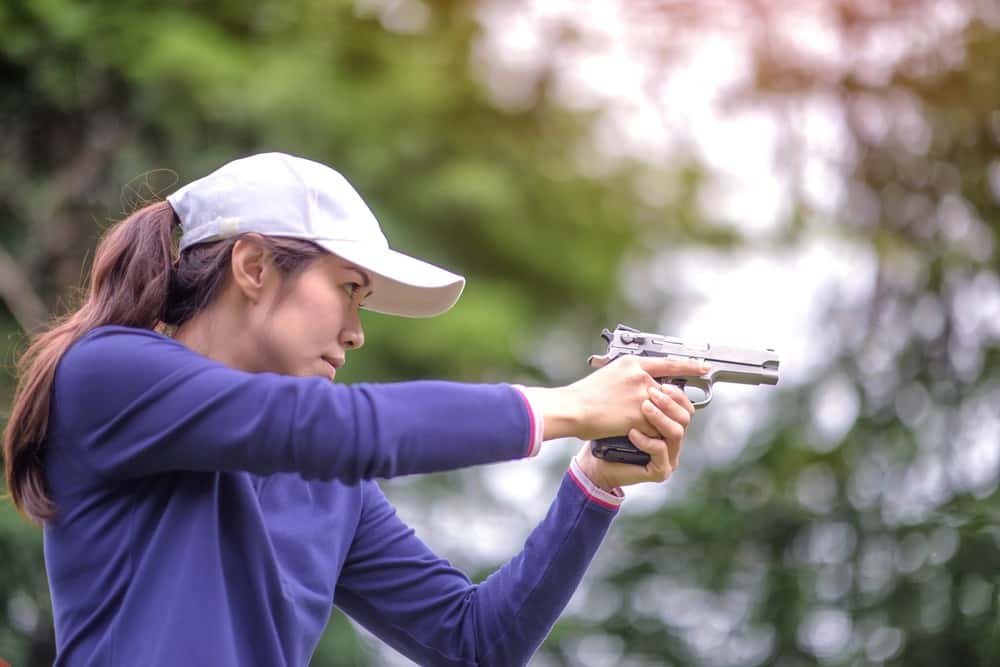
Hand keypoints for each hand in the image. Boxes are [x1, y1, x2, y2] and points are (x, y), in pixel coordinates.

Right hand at [566, 355, 706, 441]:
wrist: (572, 408)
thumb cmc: (583, 395)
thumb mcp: (608, 374)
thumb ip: (630, 377)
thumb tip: (645, 385)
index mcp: (633, 364)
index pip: (668, 363)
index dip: (689, 365)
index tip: (703, 367)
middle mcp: (641, 377)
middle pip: (671, 392)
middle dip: (672, 405)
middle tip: (672, 412)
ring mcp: (642, 396)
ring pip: (665, 412)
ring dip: (661, 422)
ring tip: (650, 427)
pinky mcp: (640, 415)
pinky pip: (655, 428)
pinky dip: (649, 434)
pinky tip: (637, 435)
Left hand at [573, 382, 694, 488]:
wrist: (593, 459)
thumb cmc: (607, 431)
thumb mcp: (626, 404)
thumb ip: (642, 392)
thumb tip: (653, 371)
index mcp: (667, 422)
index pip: (684, 404)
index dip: (678, 391)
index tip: (666, 382)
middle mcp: (671, 439)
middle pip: (685, 416)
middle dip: (669, 402)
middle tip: (651, 392)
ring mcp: (669, 455)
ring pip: (677, 432)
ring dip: (660, 417)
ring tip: (643, 408)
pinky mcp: (660, 470)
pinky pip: (660, 450)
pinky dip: (646, 439)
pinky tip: (632, 432)